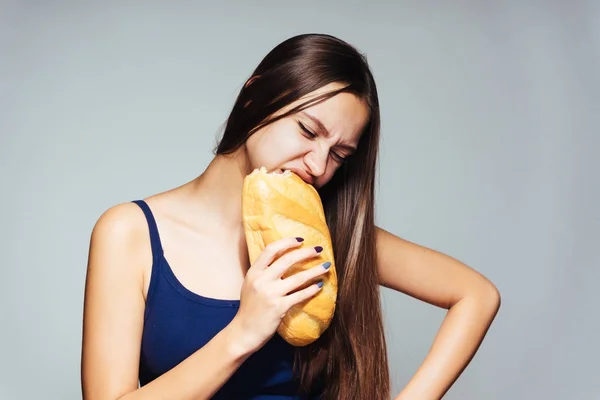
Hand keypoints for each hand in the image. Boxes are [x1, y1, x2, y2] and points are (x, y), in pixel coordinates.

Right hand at [231, 237, 329, 353]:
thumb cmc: (249, 309)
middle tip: (318, 249)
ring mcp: (271, 294)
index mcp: (254, 272)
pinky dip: (311, 289)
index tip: (300, 240)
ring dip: (315, 271)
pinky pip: (300, 295)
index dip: (287, 242)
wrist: (243, 332)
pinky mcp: (279, 307)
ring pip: (298, 278)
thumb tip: (283, 259)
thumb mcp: (250, 285)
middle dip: (306, 253)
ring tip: (326, 266)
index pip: (271, 250)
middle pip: (287, 260)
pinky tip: (319, 286)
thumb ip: (263, 272)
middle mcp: (261, 280)